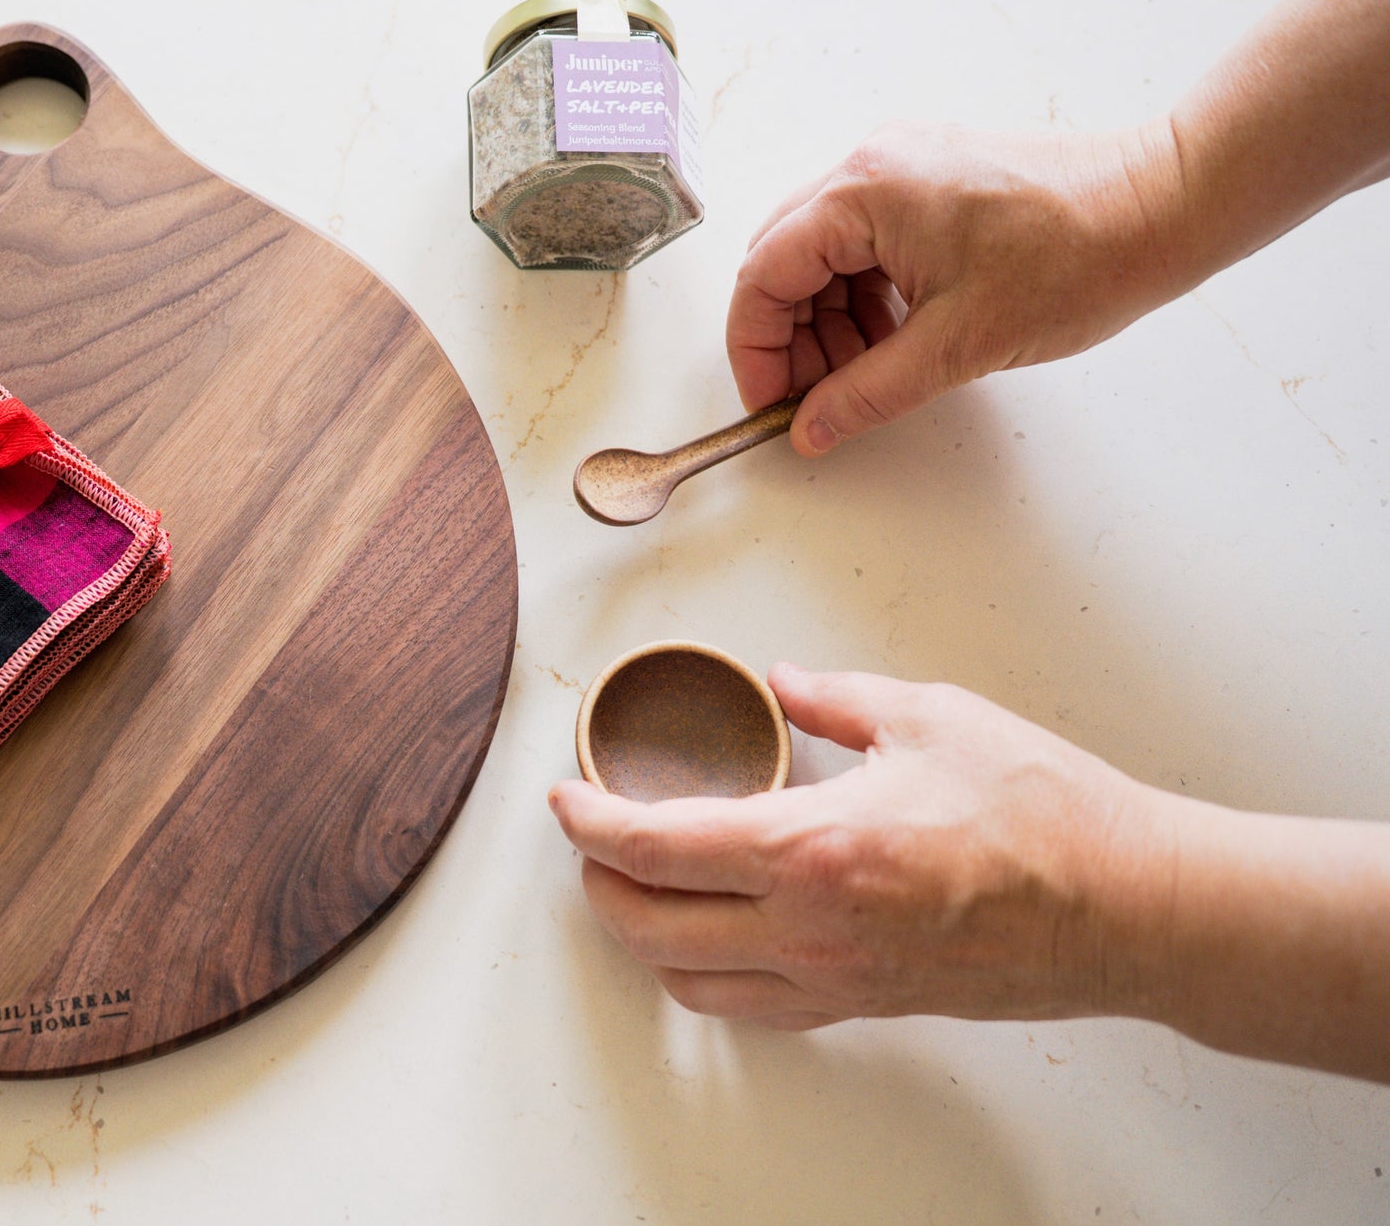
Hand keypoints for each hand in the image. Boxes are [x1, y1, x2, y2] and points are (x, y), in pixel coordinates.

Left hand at [549, 664, 1178, 1028]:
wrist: (1126, 907)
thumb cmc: (1043, 812)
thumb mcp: (928, 716)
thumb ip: (834, 698)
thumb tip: (785, 684)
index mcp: (811, 848)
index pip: (655, 847)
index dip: (589, 823)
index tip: (566, 798)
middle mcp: (808, 929)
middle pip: (648, 925)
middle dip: (597, 882)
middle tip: (589, 837)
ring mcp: (833, 979)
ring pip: (689, 979)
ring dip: (643, 936)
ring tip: (636, 885)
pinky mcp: (864, 1005)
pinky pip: (753, 1008)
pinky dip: (705, 974)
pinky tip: (711, 935)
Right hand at [728, 120, 1195, 455]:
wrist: (1166, 205)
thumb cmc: (1078, 256)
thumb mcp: (958, 345)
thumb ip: (867, 393)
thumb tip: (810, 428)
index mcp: (862, 193)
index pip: (763, 276)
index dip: (756, 350)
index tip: (773, 404)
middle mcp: (870, 166)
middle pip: (782, 261)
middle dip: (788, 338)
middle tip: (816, 396)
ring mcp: (902, 167)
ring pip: (822, 254)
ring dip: (827, 320)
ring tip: (864, 373)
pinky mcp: (933, 179)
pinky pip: (865, 241)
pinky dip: (863, 295)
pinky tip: (894, 337)